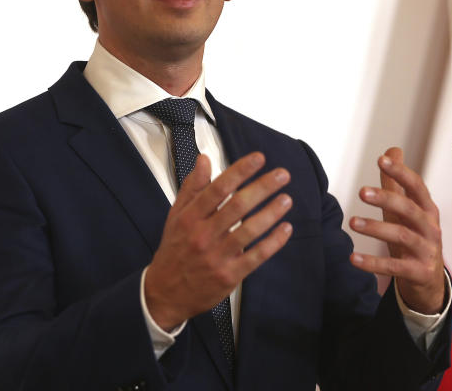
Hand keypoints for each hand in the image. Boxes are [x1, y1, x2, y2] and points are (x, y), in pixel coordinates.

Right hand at [145, 152, 293, 330]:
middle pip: (237, 206)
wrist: (165, 293)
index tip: (259, 158)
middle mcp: (203, 235)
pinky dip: (273, 242)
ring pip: (249, 230)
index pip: (218, 188)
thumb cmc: (174, 250)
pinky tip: (285, 229)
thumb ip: (192, 187)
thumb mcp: (176, 216)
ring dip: (271, 213)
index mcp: (190, 217)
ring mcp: (217, 256)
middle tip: (282, 175)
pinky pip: (256, 256)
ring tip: (286, 199)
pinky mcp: (229, 276)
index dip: (240, 171)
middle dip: (263, 187)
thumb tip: (204, 159)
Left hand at [348, 147, 445, 313]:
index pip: (416, 186)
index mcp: (427, 209)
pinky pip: (394, 267)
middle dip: (386, 199)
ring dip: (376, 228)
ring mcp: (427, 251)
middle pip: (409, 209)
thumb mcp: (406, 210)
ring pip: (402, 236)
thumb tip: (393, 150)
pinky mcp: (419, 272)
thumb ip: (397, 183)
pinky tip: (353, 258)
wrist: (428, 279)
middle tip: (361, 191)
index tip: (381, 159)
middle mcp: (430, 228)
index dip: (400, 172)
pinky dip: (373, 263)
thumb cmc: (415, 237)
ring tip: (352, 222)